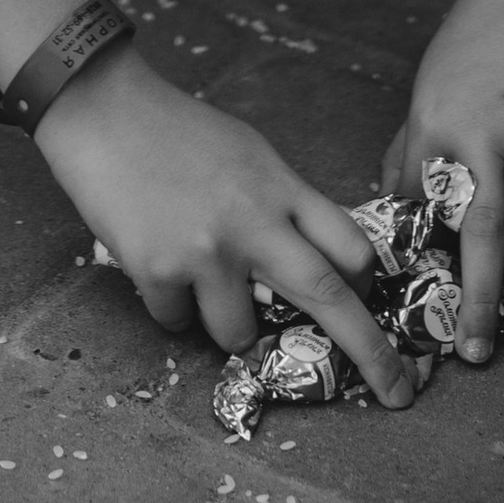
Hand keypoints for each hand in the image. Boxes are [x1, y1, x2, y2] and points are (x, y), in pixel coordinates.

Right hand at [33, 46, 416, 399]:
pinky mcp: (157, 271)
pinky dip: (171, 306)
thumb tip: (309, 257)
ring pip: (239, 333)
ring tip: (197, 279)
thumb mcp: (251, 155)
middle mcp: (254, 223)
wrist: (104, 110)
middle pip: (329, 298)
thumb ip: (282, 205)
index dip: (368, 286)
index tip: (373, 306)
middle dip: (371, 352)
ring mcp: (206, 251)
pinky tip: (154, 262)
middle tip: (399, 392)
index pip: (352, 247)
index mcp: (282, 188)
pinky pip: (177, 322)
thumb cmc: (178, 130)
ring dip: (226, 325)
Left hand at [383, 0, 503, 362]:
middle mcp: (478, 139)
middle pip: (478, 240)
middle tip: (471, 351)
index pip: (418, 209)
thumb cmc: (480, 34)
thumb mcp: (433, 86)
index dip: (423, 241)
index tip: (423, 283)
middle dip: (473, 303)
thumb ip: (420, 146)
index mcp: (431, 127)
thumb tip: (404, 203)